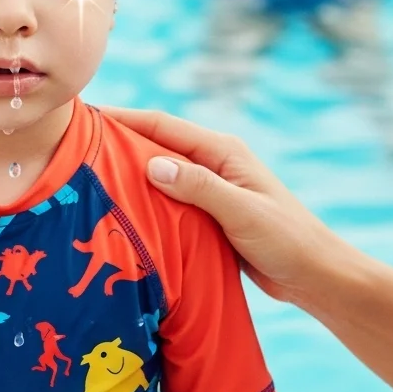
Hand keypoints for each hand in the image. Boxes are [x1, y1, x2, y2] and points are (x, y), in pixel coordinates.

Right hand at [102, 107, 341, 304]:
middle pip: (159, 143)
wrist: (314, 276)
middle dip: (121, 139)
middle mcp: (215, 163)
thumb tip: (152, 164)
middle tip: (77, 143)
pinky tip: (123, 208)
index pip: (164, 126)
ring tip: (90, 172)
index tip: (88, 115)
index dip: (126, 118)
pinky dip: (146, 197)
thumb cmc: (286, 241)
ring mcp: (212, 188)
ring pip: (162, 171)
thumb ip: (199, 187)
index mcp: (224, 152)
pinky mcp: (210, 213)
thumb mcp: (242, 212)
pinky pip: (170, 198)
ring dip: (131, 169)